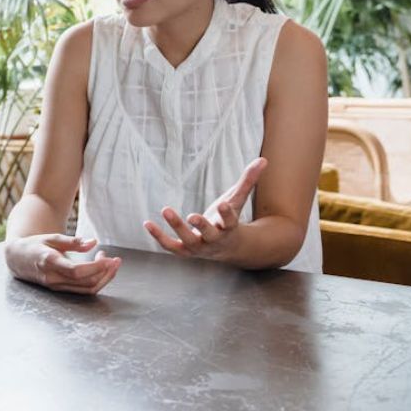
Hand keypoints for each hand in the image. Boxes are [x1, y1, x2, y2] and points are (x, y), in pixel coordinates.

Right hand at [4, 234, 120, 294]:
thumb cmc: (34, 245)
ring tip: (111, 264)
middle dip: (105, 272)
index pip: (77, 271)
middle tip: (116, 260)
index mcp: (49, 262)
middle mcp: (53, 278)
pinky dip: (95, 281)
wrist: (16, 259)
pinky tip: (100, 270)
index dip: (96, 267)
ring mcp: (56, 286)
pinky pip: (82, 290)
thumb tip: (93, 242)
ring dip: (104, 278)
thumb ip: (73, 241)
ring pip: (86, 289)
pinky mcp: (60, 289)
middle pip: (85, 282)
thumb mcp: (51, 237)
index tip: (109, 257)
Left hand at [145, 157, 265, 260]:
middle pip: (209, 235)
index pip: (230, 222)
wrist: (227, 248)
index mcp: (229, 228)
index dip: (226, 214)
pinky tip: (147, 223)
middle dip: (202, 226)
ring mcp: (199, 248)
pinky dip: (159, 237)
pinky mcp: (184, 250)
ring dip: (177, 227)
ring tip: (166, 209)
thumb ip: (248, 181)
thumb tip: (263, 160)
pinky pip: (170, 246)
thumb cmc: (229, 220)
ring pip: (188, 240)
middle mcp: (215, 241)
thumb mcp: (238, 200)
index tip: (222, 204)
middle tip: (192, 216)